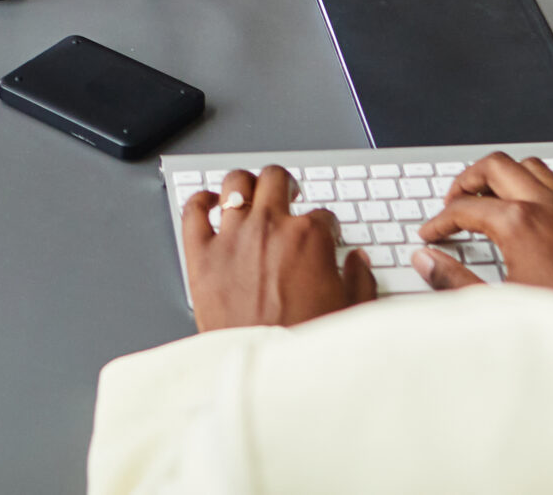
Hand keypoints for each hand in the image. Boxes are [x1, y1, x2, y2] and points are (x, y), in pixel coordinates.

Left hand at [181, 166, 374, 330]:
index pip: (322, 214)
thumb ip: (359, 279)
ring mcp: (232, 237)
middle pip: (276, 179)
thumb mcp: (350, 312)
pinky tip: (208, 203)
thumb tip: (358, 260)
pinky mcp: (200, 254)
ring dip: (245, 184)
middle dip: (286, 185)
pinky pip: (193, 211)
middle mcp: (269, 228)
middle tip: (288, 196)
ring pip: (235, 184)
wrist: (265, 373)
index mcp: (308, 238)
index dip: (325, 225)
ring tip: (249, 193)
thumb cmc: (303, 346)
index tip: (322, 236)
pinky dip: (200, 201)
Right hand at [413, 153, 552, 298]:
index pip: (464, 208)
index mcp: (518, 224)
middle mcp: (546, 206)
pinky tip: (530, 209)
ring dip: (504, 177)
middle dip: (467, 182)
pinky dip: (538, 188)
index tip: (430, 234)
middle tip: (453, 204)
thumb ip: (453, 278)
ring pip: (529, 166)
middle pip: (495, 167)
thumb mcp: (498, 302)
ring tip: (488, 198)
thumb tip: (425, 261)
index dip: (439, 221)